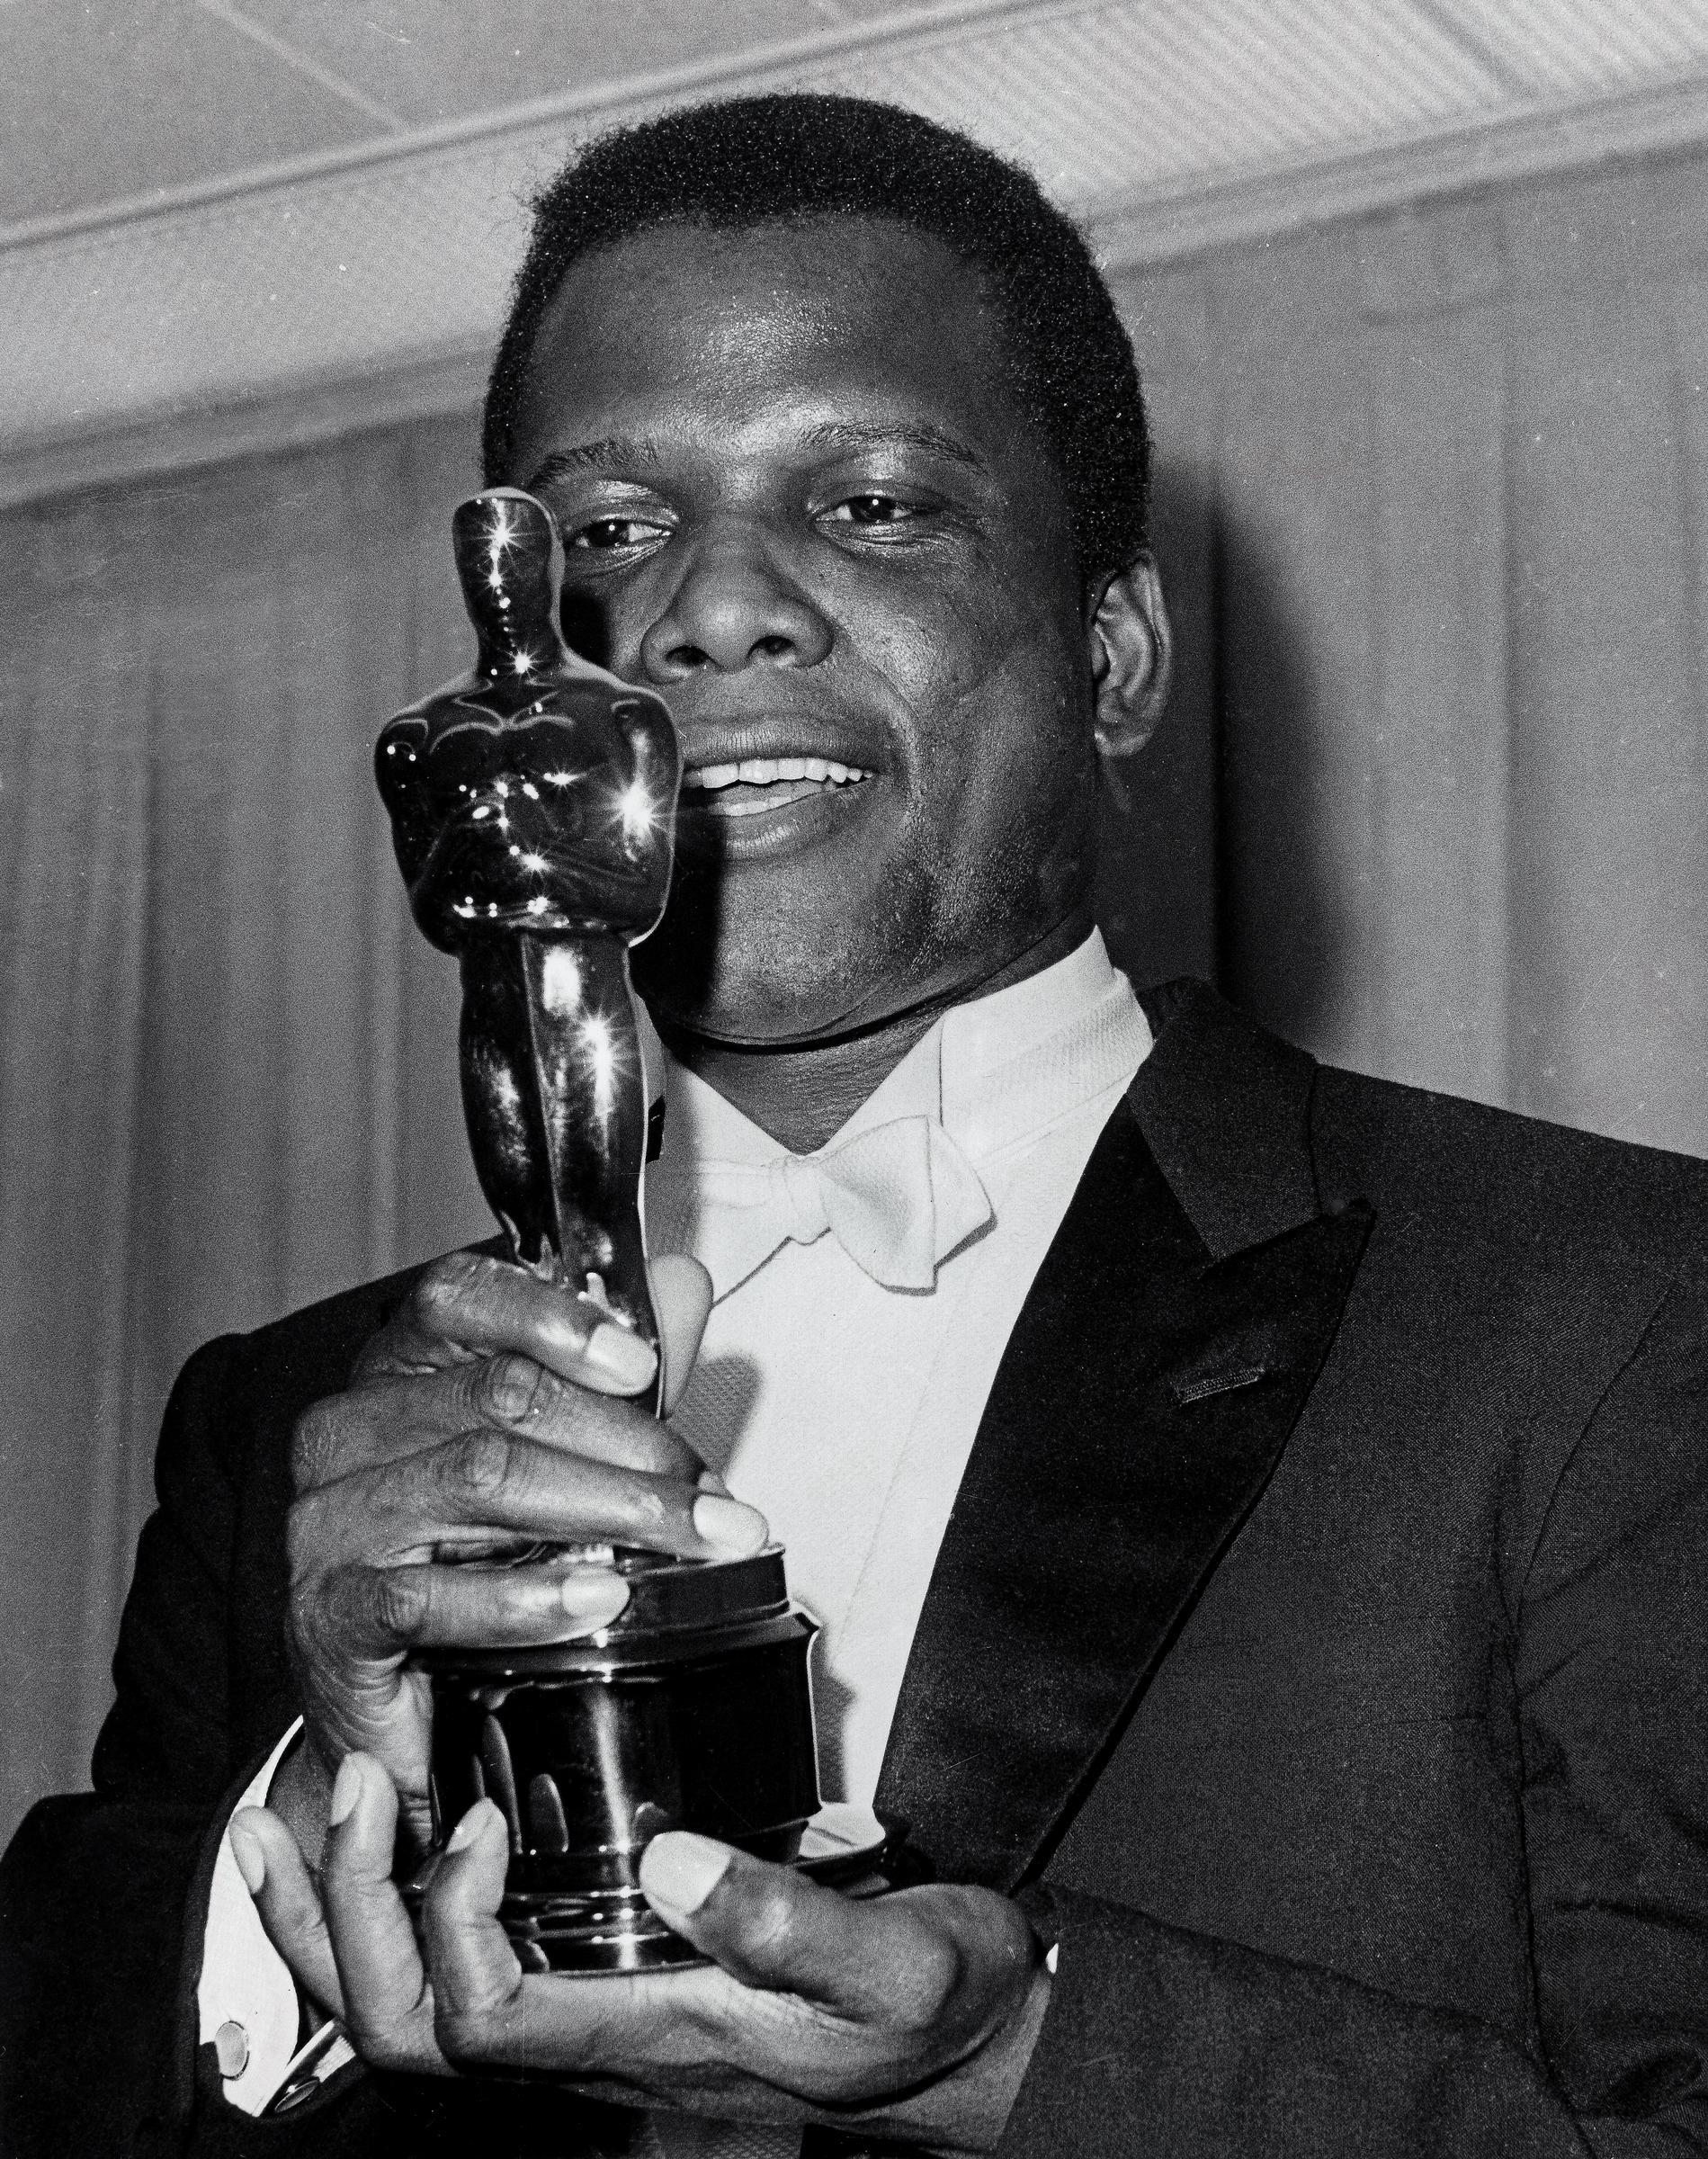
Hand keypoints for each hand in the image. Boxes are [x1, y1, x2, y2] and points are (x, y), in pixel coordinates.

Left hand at [234, 1755, 1050, 2154]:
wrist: (966, 2036)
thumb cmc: (932, 2005)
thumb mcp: (896, 1960)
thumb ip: (789, 1922)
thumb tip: (675, 1861)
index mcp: (655, 2041)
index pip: (489, 2020)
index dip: (451, 1924)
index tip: (481, 1816)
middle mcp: (601, 2044)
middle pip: (410, 2031)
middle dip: (347, 1916)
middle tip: (344, 1786)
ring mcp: (595, 2016)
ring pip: (412, 2011)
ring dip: (337, 1917)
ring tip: (296, 1813)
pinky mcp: (607, 1977)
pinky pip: (458, 1968)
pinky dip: (393, 1907)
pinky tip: (387, 1832)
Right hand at [273, 1248, 764, 1865]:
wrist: (405, 1712)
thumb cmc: (476, 1567)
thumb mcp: (558, 1459)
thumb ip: (616, 1375)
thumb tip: (682, 1284)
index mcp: (396, 1370)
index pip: (457, 1297)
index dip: (554, 1318)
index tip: (641, 1364)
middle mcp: (350, 1429)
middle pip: (496, 1393)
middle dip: (629, 1441)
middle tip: (715, 1493)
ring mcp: (330, 1520)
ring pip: (480, 1476)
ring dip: (608, 1509)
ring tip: (688, 1539)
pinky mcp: (328, 1614)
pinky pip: (428, 1593)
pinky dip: (524, 1597)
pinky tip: (594, 1600)